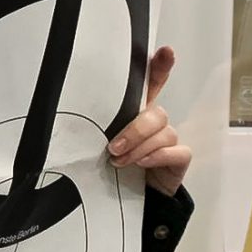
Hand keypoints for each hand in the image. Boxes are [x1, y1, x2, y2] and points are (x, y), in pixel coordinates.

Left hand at [107, 46, 191, 196]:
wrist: (130, 198)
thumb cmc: (111, 166)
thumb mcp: (99, 143)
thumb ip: (97, 126)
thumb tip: (72, 115)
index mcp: (136, 113)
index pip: (151, 85)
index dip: (159, 68)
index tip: (164, 52)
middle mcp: (155, 123)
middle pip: (156, 113)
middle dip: (134, 129)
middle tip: (114, 147)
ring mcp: (169, 140)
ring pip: (164, 132)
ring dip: (140, 147)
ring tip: (119, 161)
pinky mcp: (179, 158)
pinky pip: (177, 151)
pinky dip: (158, 156)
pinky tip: (143, 164)